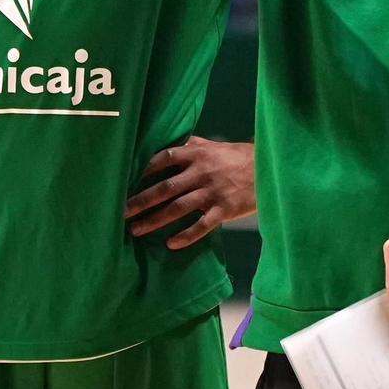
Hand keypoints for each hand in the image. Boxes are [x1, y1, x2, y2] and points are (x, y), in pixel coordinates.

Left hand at [125, 136, 256, 249]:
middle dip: (141, 201)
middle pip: (165, 187)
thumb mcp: (211, 146)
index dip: (142, 169)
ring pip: (178, 208)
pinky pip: (202, 225)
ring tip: (136, 230)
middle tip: (120, 212)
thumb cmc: (235, 158)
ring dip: (155, 220)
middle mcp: (201, 172)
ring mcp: (213, 192)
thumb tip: (162, 144)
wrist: (268, 168)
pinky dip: (186, 235)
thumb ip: (188, 146)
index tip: (123, 179)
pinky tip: (171, 244)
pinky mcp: (224, 209)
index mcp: (196, 154)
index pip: (163, 159)